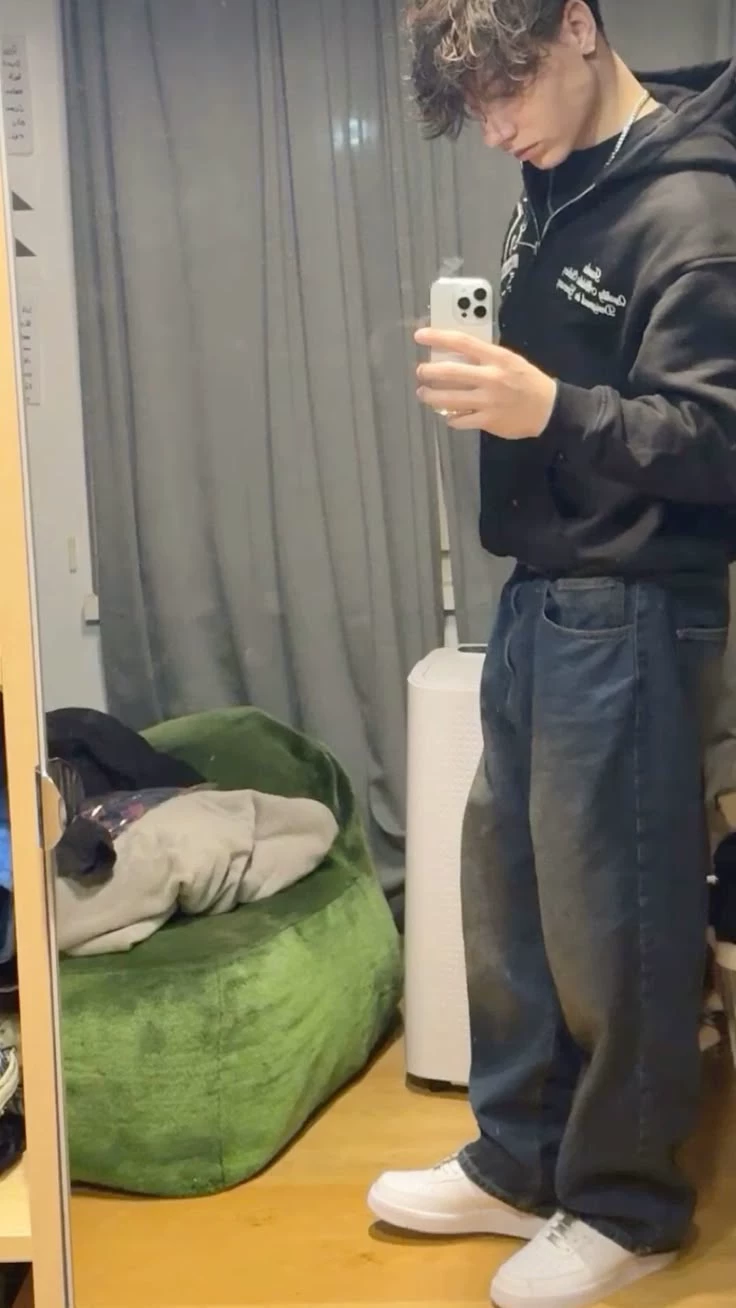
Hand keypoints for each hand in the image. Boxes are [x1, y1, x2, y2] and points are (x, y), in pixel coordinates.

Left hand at [415, 329, 557, 439]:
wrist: (548, 409)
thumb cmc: (527, 381)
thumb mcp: (509, 360)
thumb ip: (485, 357)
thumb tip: (456, 354)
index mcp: (496, 358)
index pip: (462, 342)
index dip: (438, 337)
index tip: (420, 336)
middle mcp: (490, 377)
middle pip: (449, 372)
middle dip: (428, 372)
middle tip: (421, 372)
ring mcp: (488, 401)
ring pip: (449, 399)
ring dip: (431, 396)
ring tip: (424, 394)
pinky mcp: (487, 420)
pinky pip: (459, 420)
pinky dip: (450, 417)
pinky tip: (448, 414)